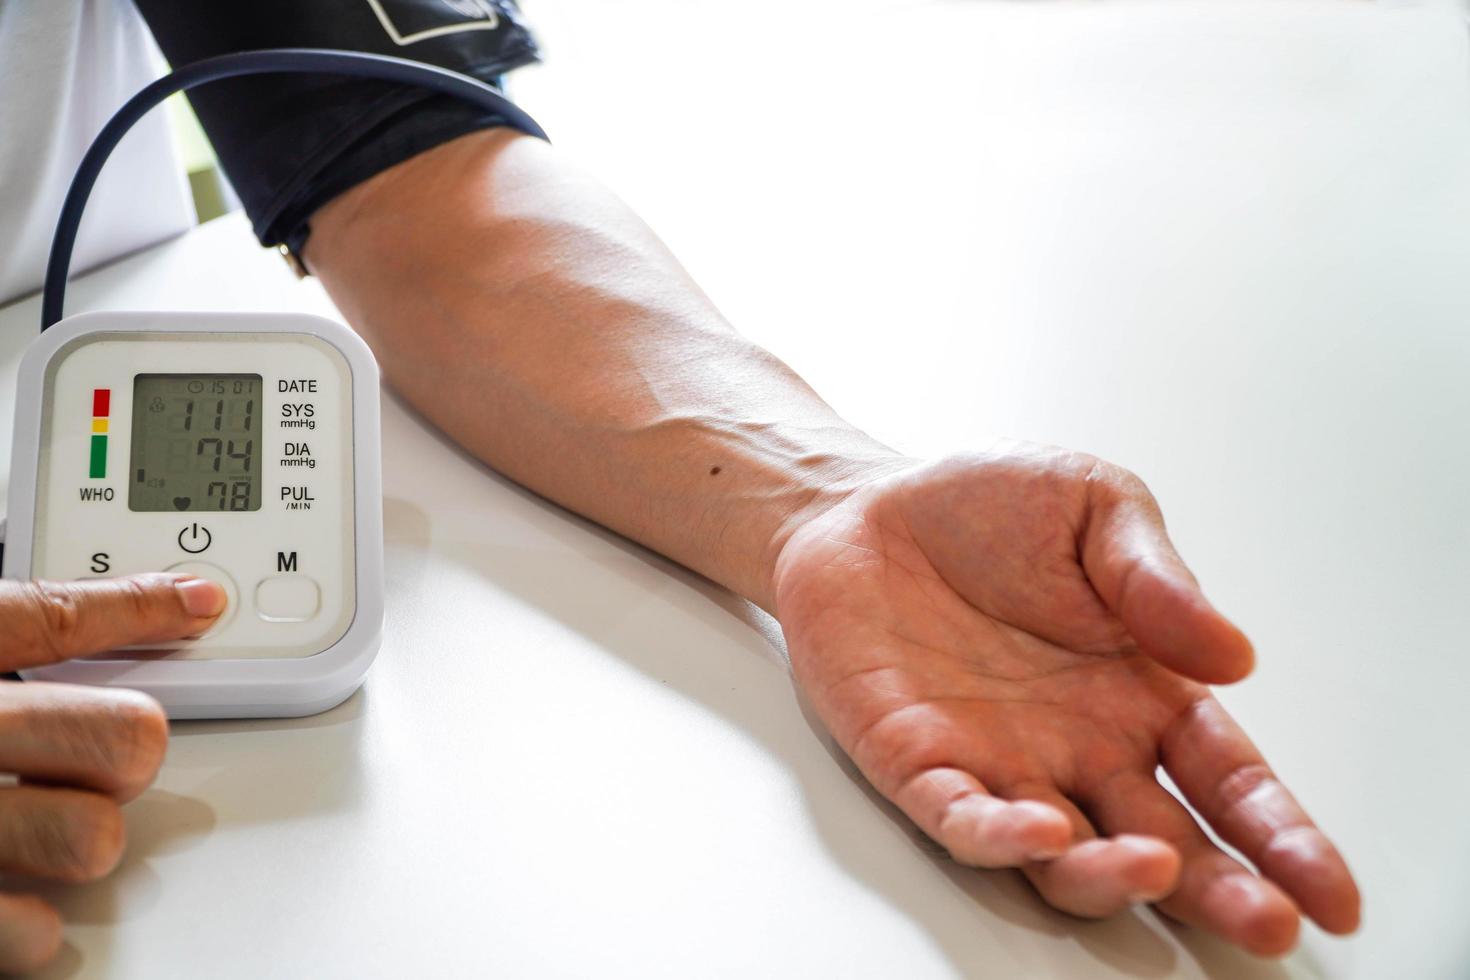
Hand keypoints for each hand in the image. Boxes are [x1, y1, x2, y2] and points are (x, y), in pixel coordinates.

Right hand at [0, 573, 224, 971]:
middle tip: (99, 753)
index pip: (48, 620)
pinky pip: (25, 930)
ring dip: (82, 837)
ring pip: (91, 835)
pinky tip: (29, 916)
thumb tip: (170, 595)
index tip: (202, 604)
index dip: (140, 609)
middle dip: (126, 746)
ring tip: (46, 829)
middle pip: (123, 737)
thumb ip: (19, 624)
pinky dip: (34, 930)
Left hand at [772, 443, 1359, 956]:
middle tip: (1265, 924)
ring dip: (1110, 875)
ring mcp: (998, 762)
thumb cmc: (985, 509)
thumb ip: (1158, 581)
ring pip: (1065, 857)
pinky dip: (997, 834)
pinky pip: (959, 816)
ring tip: (1152, 866)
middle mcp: (1077, 746)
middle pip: (1164, 844)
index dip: (1282, 839)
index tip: (1332, 896)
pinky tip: (1040, 829)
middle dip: (1219, 892)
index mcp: (1140, 692)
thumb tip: (1235, 654)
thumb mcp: (1097, 510)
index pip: (1227, 781)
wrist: (864, 505)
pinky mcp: (916, 760)